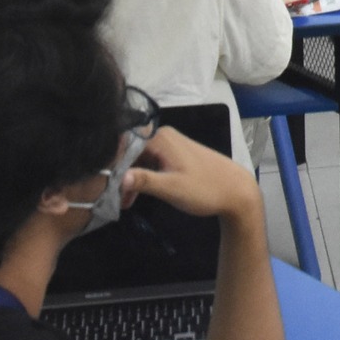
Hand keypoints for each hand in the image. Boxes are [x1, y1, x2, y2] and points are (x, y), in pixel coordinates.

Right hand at [124, 126, 263, 226]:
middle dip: (120, 176)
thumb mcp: (171, 188)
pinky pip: (151, 163)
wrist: (236, 191)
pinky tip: (136, 195)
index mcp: (161, 138)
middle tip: (115, 201)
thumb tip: (119, 178)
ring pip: (140, 160)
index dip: (111, 168)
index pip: (123, 147)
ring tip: (125, 203)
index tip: (103, 188)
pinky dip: (143, 178)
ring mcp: (171, 145)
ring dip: (131, 180)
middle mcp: (165, 136)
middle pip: (130, 153)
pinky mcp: (176, 155)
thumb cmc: (205, 189)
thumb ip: (144, 181)